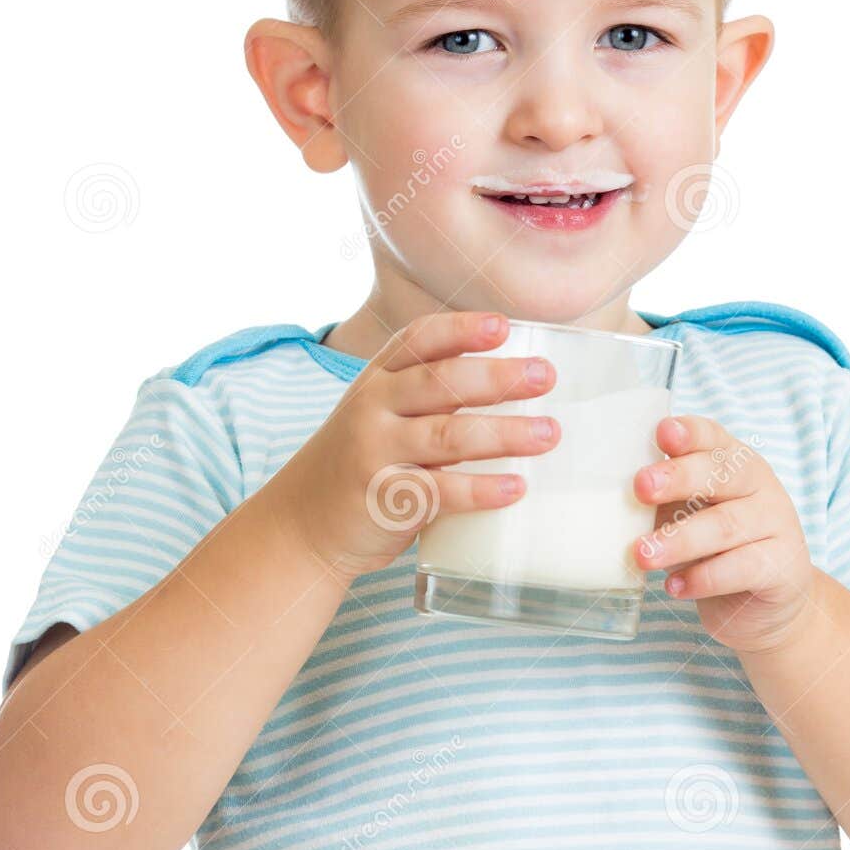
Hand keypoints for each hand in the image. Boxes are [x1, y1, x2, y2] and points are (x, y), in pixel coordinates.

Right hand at [268, 310, 560, 581]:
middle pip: (441, 382)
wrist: (302, 524)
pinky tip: (515, 488)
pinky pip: (440, 491)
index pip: (419, 340)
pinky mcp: (383, 499)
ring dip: (504, 433)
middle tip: (545, 376)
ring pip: (448, 435)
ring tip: (548, 434)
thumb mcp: (381, 413)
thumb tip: (518, 382)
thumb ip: (431, 396)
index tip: (503, 326)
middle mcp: (372, 407)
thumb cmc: (362, 462)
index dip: (461, 329)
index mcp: (377, 378)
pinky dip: (480, 489)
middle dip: (498, 377)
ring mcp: (375, 452)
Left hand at [631, 415, 816, 655]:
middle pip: (722, 474)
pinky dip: (704, 579)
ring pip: (726, 526)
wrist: (763, 605)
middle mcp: (759, 486)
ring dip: (680, 539)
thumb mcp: (688, 515)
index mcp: (734, 462)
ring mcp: (776, 524)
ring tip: (643, 553)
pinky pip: (741, 568)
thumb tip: (604, 496)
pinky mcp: (781, 567)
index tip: (662, 433)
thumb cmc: (714, 550)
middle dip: (678, 477)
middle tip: (641, 488)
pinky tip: (675, 587)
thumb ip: (661, 501)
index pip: (714, 437)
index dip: (689, 433)